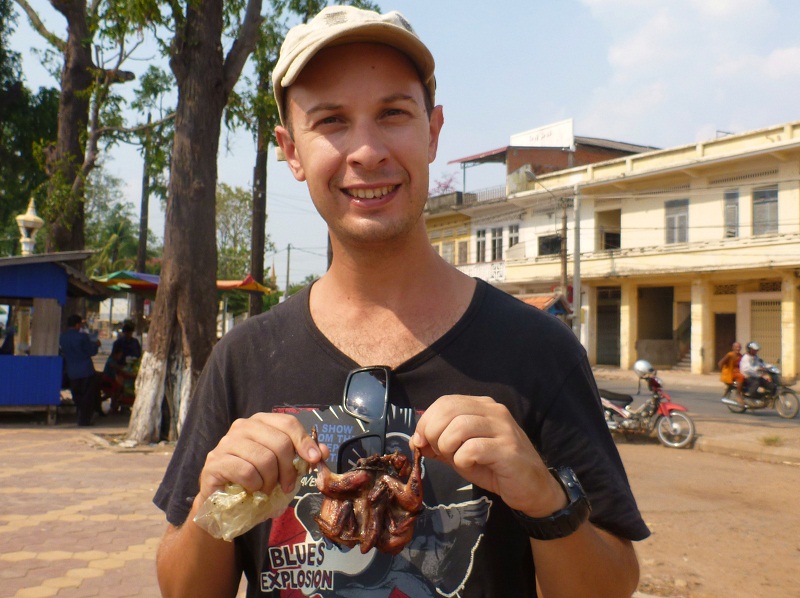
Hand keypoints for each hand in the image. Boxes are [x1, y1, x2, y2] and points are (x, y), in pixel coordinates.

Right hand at [198, 414, 325, 504]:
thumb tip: (323, 451)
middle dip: (288, 469)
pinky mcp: (215, 462)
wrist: (222, 504)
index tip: (314, 460)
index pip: (288, 423)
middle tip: (287, 486)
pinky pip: (246, 471)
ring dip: (271, 480)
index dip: (304, 441)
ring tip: (267, 490)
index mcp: (260, 422)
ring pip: (264, 458)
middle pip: (280, 442)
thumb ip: (300, 458)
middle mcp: (242, 426)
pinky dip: (255, 485)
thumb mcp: (281, 470)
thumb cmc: (254, 482)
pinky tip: (252, 490)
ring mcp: (226, 443)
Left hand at [411, 395, 565, 516]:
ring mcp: (503, 429)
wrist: (532, 488)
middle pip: (449, 410)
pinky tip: (471, 466)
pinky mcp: (508, 450)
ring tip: (456, 459)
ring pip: (459, 427)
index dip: (426, 421)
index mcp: (482, 406)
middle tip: (439, 452)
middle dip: (434, 434)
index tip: (421, 441)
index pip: (445, 402)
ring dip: (448, 447)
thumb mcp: (461, 452)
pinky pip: (472, 449)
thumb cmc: (495, 468)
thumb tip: (416, 440)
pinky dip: (463, 460)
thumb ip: (440, 443)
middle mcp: (493, 411)